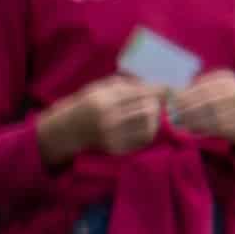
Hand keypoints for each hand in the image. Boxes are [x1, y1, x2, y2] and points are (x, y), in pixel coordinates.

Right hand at [36, 78, 167, 165]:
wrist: (66, 130)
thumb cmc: (87, 105)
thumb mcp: (100, 88)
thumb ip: (126, 84)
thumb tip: (157, 85)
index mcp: (104, 100)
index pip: (140, 93)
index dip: (158, 90)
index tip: (168, 88)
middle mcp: (108, 119)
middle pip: (148, 110)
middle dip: (157, 104)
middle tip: (160, 102)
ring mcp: (112, 136)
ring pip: (149, 127)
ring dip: (156, 119)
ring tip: (153, 114)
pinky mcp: (115, 149)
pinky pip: (142, 141)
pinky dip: (149, 132)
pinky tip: (146, 126)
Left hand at [168, 69, 234, 154]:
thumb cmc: (221, 103)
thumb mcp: (212, 89)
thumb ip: (196, 88)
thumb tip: (173, 93)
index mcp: (229, 78)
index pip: (204, 87)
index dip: (187, 95)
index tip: (174, 102)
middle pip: (208, 101)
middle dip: (189, 109)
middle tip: (176, 115)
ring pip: (213, 115)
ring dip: (194, 120)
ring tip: (182, 123)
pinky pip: (219, 127)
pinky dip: (204, 129)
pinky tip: (193, 129)